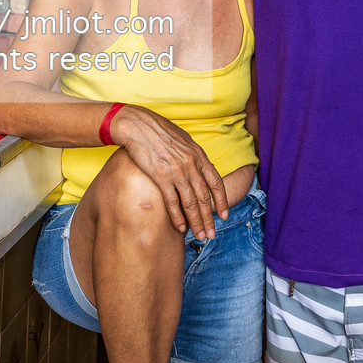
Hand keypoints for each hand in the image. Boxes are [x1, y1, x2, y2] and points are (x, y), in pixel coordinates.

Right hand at [107, 104, 229, 238]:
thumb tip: (202, 167)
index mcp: (199, 155)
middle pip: (205, 198)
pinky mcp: (161, 177)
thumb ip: (194, 156)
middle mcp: (191, 165)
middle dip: (210, 219)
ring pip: (191, 203)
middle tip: (212, 235)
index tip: (224, 215)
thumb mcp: (184, 140)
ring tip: (200, 236)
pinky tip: (181, 228)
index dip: (222, 201)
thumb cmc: (160, 131)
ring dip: (197, 222)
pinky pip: (172, 202)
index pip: (216, 183)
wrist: (138, 125)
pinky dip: (178, 217)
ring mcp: (177, 172)